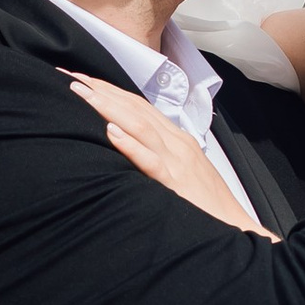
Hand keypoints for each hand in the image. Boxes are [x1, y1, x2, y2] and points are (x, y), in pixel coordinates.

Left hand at [63, 76, 271, 235]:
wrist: (234, 227)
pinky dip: (131, 145)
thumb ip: (158, 153)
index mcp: (176, 139)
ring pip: (139, 126)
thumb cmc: (205, 202)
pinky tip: (112, 133)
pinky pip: (150, 161)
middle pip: (134, 109)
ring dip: (108, 107)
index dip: (110, 90)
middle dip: (102, 91)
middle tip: (70, 77)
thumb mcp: (182, 169)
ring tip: (82, 94)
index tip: (82, 79)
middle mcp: (175, 144)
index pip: (138, 106)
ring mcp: (176, 162)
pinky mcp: (175, 184)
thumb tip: (127, 140)